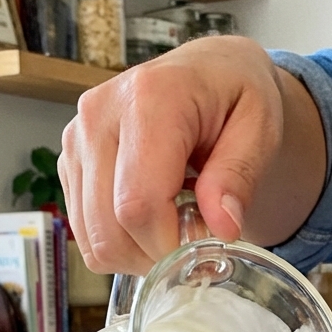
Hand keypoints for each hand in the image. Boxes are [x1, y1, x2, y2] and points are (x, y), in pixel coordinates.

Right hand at [59, 36, 326, 274]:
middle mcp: (99, 116)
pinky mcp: (71, 163)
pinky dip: (122, 246)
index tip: (205, 248)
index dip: (170, 246)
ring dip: (138, 256)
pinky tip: (152, 220)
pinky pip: (86, 236)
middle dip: (156, 256)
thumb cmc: (236, 97)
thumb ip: (240, 176)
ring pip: (94, 242)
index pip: (138, 205)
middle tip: (193, 245)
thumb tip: (223, 228)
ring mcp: (77, 141)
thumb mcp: (261, 128)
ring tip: (174, 228)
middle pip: (110, 230)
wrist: (209, 76)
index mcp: (148, 99)